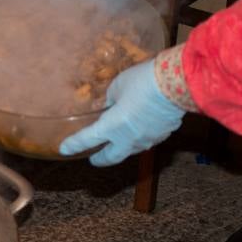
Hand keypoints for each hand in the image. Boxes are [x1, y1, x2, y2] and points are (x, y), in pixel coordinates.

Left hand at [59, 59, 184, 165]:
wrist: (176, 84)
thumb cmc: (142, 82)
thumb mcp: (117, 86)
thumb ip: (109, 99)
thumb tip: (109, 105)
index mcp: (112, 127)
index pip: (87, 140)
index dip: (74, 145)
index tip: (64, 150)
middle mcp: (128, 139)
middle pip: (110, 157)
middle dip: (100, 159)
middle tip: (93, 158)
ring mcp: (147, 140)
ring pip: (129, 151)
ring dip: (120, 149)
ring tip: (116, 143)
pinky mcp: (162, 136)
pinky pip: (145, 142)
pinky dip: (137, 139)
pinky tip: (138, 131)